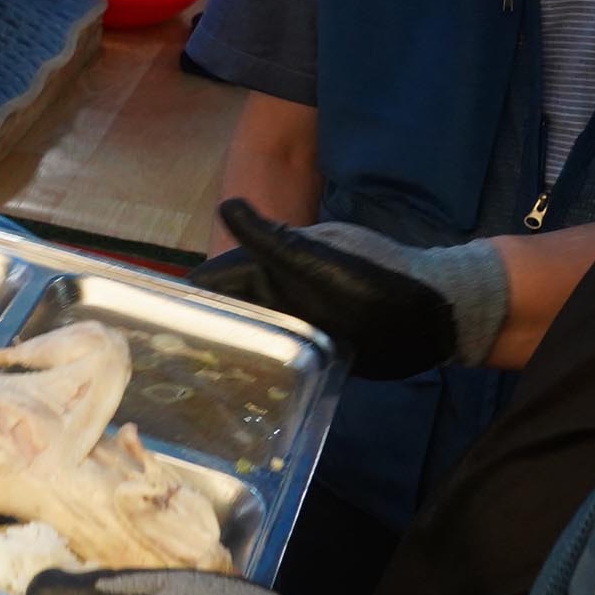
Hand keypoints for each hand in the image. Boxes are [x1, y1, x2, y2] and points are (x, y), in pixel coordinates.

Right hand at [187, 201, 507, 378]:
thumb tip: (224, 204)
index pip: (217, 280)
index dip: (187, 301)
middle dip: (204, 332)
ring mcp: (303, 316)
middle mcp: (284, 288)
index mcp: (276, 264)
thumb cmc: (379, 285)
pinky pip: (282, 355)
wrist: (441, 316)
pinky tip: (248, 391)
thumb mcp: (319, 260)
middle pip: (232, 309)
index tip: (152, 329)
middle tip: (172, 369)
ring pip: (255, 334)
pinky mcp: (323, 343)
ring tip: (201, 386)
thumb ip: (270, 240)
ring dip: (234, 353)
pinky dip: (264, 367)